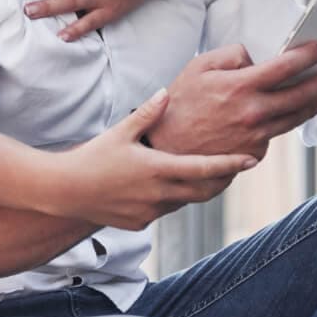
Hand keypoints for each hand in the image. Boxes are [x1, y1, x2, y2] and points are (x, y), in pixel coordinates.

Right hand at [43, 87, 257, 230]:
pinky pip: (165, 210)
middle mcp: (159, 194)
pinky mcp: (140, 223)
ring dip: (197, 188)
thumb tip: (167, 93)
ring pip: (185, 200)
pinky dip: (173, 198)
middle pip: (204, 190)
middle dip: (221, 179)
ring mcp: (150, 212)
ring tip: (206, 173)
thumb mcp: (120, 131)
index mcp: (157, 168)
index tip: (250, 159)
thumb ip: (148, 113)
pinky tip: (168, 186)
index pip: (204, 168)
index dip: (230, 164)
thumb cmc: (92, 157)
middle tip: (235, 166)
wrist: (65, 191)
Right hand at [146, 42, 316, 160]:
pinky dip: (278, 124)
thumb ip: (230, 54)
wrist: (168, 148)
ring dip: (310, 105)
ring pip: (294, 118)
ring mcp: (256, 136)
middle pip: (301, 95)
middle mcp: (254, 112)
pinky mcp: (253, 153)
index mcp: (241, 86)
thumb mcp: (198, 67)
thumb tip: (254, 57)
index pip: (286, 66)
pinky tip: (278, 117)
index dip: (307, 54)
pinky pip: (273, 135)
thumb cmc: (180, 104)